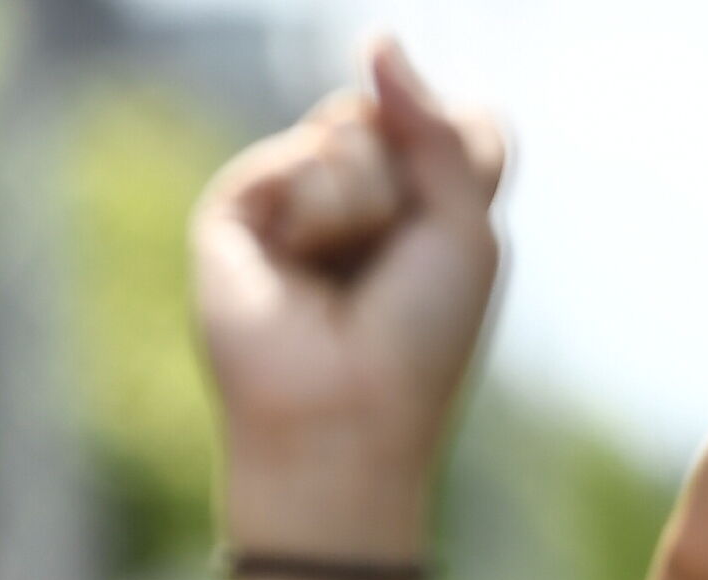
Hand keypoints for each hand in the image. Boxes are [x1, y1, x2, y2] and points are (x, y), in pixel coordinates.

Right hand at [192, 39, 504, 553]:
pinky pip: (299, 153)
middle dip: (414, 181)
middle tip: (399, 258)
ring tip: (347, 270)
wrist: (345, 411)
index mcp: (431, 206)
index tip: (454, 216)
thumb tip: (379, 40)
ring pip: (350, 125)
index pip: (462, 121)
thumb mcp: (465, 229)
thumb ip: (440, 131)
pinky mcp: (242, 203)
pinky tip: (300, 264)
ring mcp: (300, 194)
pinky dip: (319, 210)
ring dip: (369, 199)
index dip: (465, 144)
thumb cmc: (421, 339)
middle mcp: (366, 194)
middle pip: (402, 112)